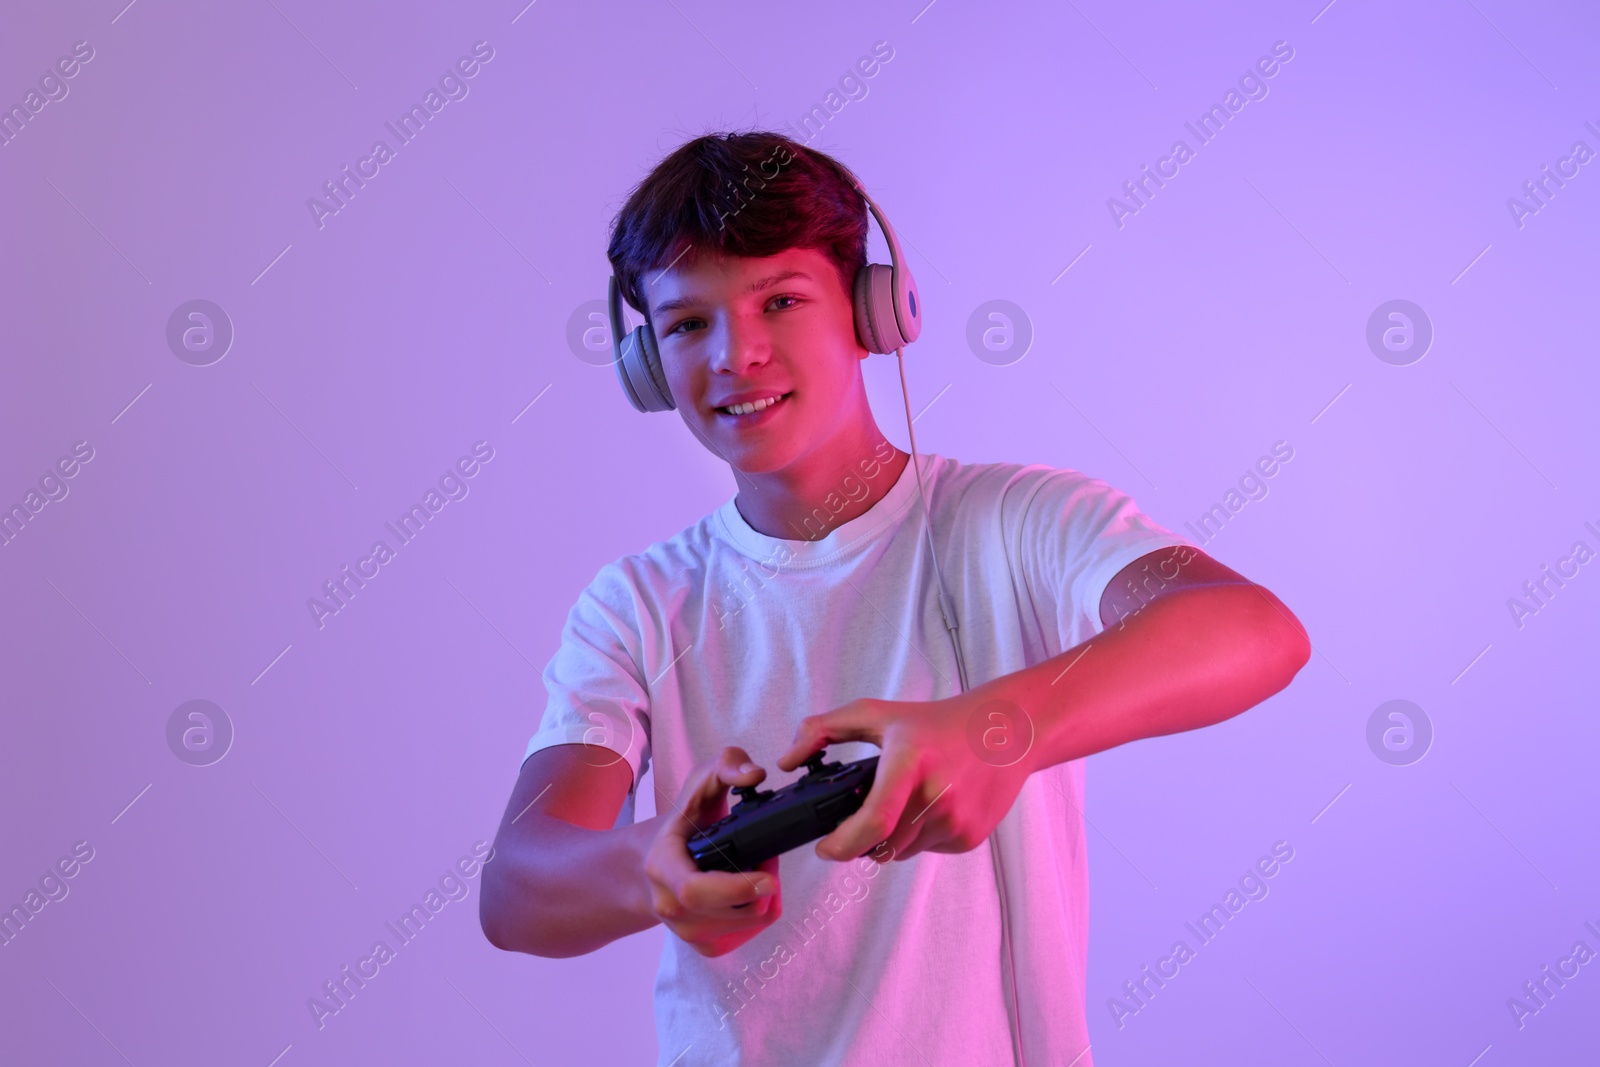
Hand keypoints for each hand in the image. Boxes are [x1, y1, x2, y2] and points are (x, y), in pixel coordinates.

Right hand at [642, 746, 782, 956]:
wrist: (645, 868)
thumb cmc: (679, 826)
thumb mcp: (698, 785)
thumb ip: (726, 766)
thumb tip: (755, 775)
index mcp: (662, 868)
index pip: (695, 890)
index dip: (736, 888)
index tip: (768, 876)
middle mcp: (670, 906)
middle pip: (733, 911)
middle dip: (762, 887)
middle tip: (767, 861)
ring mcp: (685, 931)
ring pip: (746, 924)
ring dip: (763, 897)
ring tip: (756, 869)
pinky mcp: (702, 944)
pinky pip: (746, 935)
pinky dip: (756, 912)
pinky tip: (747, 893)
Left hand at [776, 694, 1034, 862]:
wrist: (1004, 732)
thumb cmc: (934, 722)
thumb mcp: (877, 714)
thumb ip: (823, 729)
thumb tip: (787, 761)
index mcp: (910, 763)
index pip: (875, 821)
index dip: (843, 844)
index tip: (824, 847)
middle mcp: (936, 796)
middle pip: (881, 844)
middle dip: (862, 839)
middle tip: (858, 818)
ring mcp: (956, 821)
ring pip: (902, 852)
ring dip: (890, 838)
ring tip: (902, 802)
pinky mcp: (970, 837)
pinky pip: (927, 849)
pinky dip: (918, 836)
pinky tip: (929, 806)